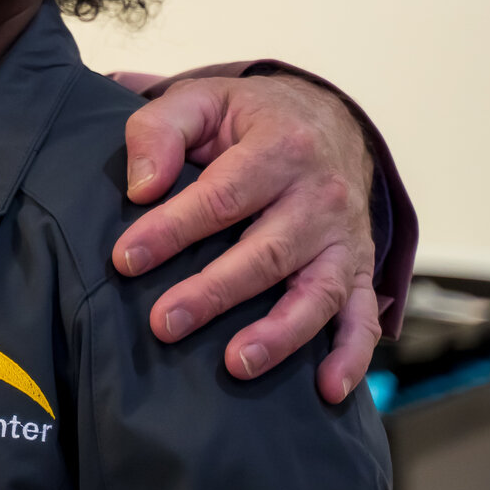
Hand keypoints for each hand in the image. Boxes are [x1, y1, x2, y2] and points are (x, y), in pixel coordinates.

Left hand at [114, 72, 381, 403]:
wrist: (326, 118)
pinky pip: (363, 316)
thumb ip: (161, 130)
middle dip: (214, 293)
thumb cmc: (248, 118)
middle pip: (267, 252)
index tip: (126, 259)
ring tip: (235, 365)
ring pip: (317, 292)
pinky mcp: (358, 269)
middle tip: (164, 323)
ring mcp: (344, 238)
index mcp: (280, 148)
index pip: (222, 196)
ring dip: (279, 335)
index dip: (173, 229)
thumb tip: (141, 186)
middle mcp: (320, 196)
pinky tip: (328, 391)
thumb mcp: (200, 99)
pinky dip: (352, 356)